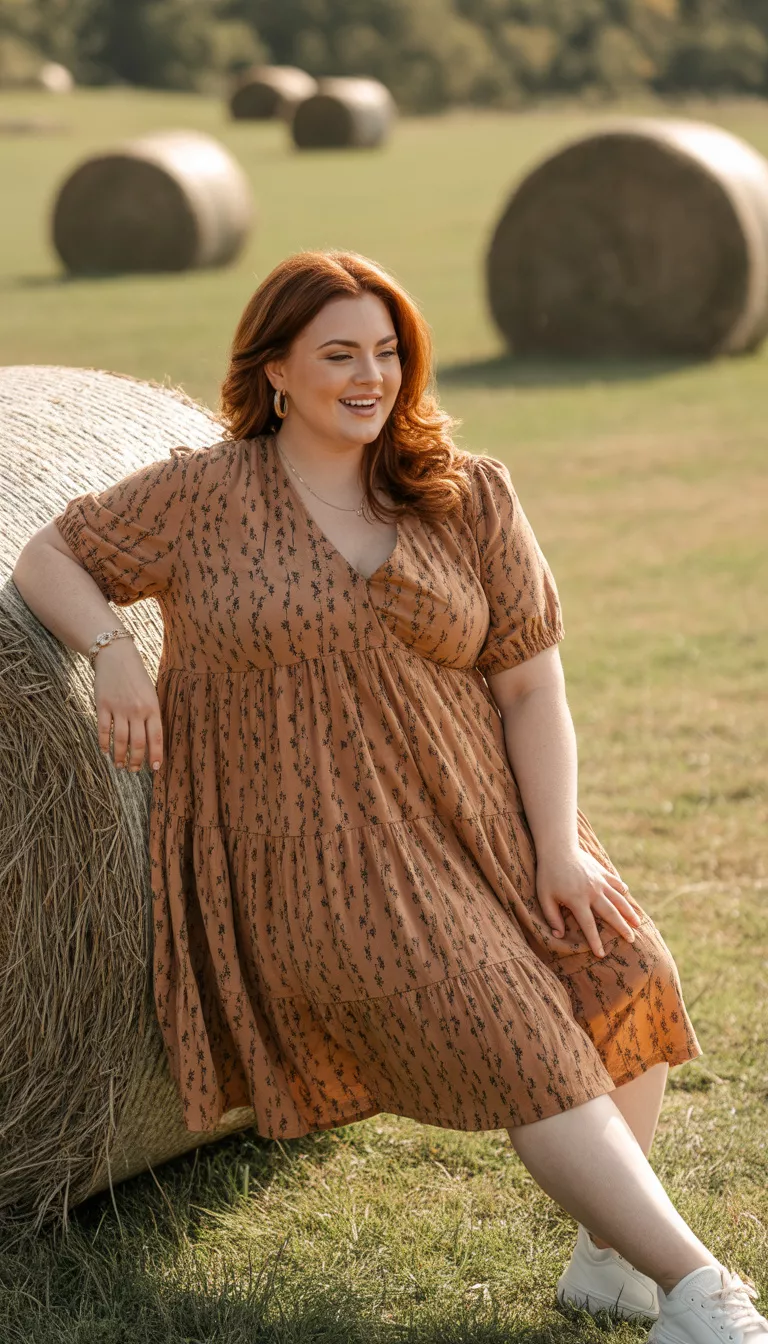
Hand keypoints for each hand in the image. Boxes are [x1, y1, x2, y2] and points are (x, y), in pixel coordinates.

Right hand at [93, 641, 163, 773]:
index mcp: (152, 707)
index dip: (156, 755)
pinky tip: (105, 752)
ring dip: (120, 757)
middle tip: (133, 770)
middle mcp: (136, 710)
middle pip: (137, 743)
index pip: (156, 737)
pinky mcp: (103, 706)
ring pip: (120, 740)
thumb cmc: (136, 676)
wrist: (116, 656)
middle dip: (136, 761)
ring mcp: (119, 708)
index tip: (155, 768)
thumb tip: (151, 739)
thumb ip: (151, 714)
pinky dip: (104, 744)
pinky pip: (103, 730)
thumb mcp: (150, 693)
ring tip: (120, 766)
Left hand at [535, 848, 641, 957]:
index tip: (601, 954)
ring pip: (619, 899)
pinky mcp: (601, 871)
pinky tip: (626, 895)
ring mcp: (599, 881)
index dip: (595, 941)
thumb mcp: (544, 897)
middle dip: (622, 928)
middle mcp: (592, 892)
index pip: (589, 925)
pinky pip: (615, 882)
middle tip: (631, 940)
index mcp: (577, 900)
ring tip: (638, 923)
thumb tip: (558, 935)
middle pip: (611, 914)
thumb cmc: (548, 874)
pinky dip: (622, 888)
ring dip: (629, 912)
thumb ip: (552, 916)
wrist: (558, 847)